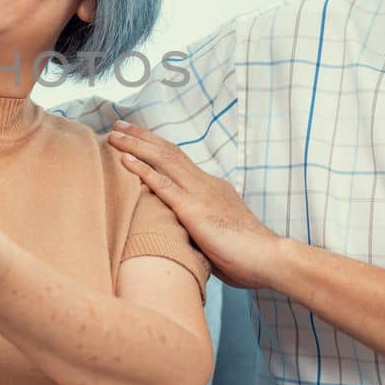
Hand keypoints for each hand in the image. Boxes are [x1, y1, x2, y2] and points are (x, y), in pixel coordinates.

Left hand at [107, 121, 282, 288]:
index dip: (156, 147)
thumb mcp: (220, 235)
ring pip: (162, 161)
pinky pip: (162, 185)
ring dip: (135, 146)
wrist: (270, 258)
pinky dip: (141, 170)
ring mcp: (199, 194)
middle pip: (168, 152)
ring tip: (114, 134)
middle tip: (119, 125)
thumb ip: (201, 228)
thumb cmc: (248, 256)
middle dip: (141, 137)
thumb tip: (187, 237)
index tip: (137, 138)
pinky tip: (124, 159)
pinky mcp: (193, 209)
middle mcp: (205, 184)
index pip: (179, 161)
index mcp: (212, 188)